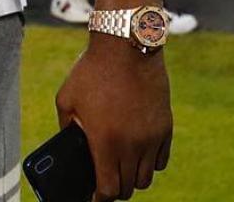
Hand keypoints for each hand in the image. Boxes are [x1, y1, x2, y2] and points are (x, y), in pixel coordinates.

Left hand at [56, 33, 172, 200]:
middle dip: (114, 189)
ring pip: (146, 178)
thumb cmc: (92, 71)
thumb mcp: (67, 100)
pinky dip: (150, 163)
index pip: (107, 189)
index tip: (93, 197)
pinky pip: (161, 161)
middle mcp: (132, 145)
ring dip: (132, 177)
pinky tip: (138, 155)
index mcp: (104, 142)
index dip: (99, 198)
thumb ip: (68, 128)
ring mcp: (151, 138)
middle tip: (104, 182)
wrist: (126, 47)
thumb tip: (72, 147)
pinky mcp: (165, 128)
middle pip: (128, 188)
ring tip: (121, 168)